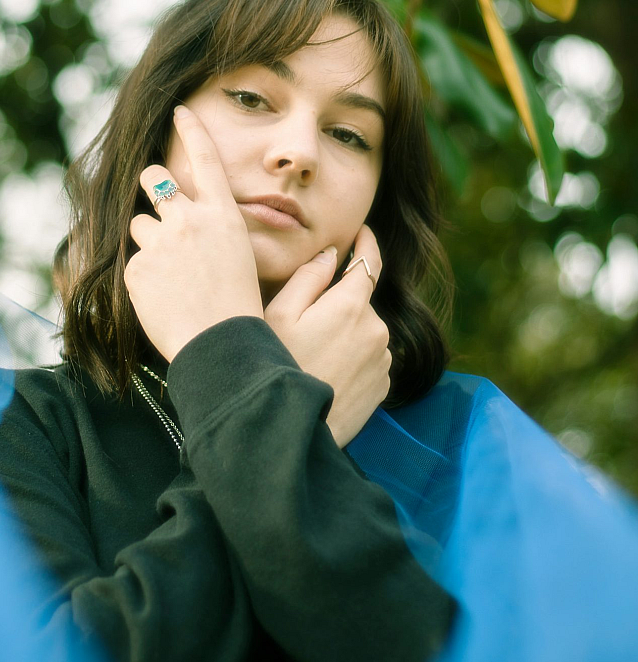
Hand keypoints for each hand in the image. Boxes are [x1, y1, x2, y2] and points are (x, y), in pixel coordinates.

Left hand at [125, 106, 263, 362]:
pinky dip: (142, 276)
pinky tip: (161, 297)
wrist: (222, 343)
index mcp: (223, 215)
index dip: (192, 130)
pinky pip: (133, 261)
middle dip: (151, 184)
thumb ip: (212, 229)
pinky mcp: (137, 266)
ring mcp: (161, 241)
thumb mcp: (240, 255)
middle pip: (155, 178)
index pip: (206, 159)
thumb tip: (193, 217)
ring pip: (139, 223)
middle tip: (157, 203)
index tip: (179, 110)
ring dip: (148, 240)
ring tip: (168, 273)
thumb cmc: (239, 306)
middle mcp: (190, 219)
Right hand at [263, 224, 390, 448]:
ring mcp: (383, 360)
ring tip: (311, 357)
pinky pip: (369, 360)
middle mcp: (377, 330)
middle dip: (338, 304)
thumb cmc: (278, 369)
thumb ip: (307, 278)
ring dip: (345, 334)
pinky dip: (352, 361)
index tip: (363, 231)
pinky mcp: (383, 387)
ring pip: (364, 332)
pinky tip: (325, 375)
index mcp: (352, 306)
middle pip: (359, 302)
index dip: (366, 241)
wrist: (291, 430)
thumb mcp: (279, 315)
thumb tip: (331, 254)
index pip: (369, 261)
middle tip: (303, 325)